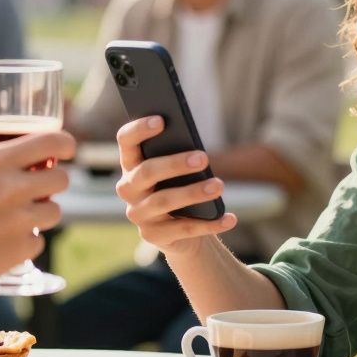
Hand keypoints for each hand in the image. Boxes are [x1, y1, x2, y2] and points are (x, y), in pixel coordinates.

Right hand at [0, 131, 75, 301]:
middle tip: (39, 189)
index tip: (66, 149)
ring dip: (41, 214)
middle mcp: (12, 187)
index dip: (64, 144)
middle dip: (53, 183)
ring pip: (55, 211)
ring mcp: (20, 220)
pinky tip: (0, 244)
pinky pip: (38, 241)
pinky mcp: (22, 250)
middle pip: (62, 178)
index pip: (51, 141)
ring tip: (14, 220)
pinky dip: (25, 243)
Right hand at [115, 116, 236, 257]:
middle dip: (175, 163)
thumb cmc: (179, 186)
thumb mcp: (177, 170)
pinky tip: (230, 218)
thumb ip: (179, 154)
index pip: (126, 141)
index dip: (139, 129)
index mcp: (131, 164)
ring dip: (193, 193)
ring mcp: (138, 214)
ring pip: (163, 201)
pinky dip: (210, 224)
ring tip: (218, 185)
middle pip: (146, 172)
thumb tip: (198, 151)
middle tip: (203, 158)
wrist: (180, 230)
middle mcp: (128, 189)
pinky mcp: (153, 236)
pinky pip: (183, 229)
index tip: (161, 120)